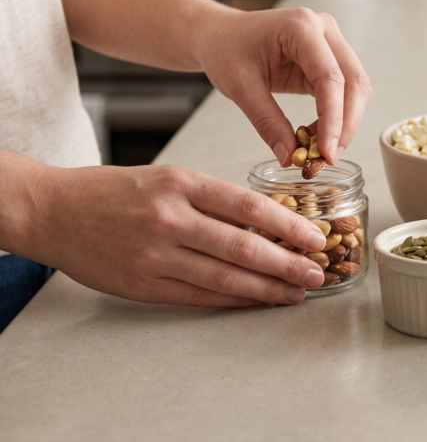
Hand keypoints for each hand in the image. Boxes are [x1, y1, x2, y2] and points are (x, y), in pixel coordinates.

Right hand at [35, 165, 327, 306]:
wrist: (56, 211)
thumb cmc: (118, 191)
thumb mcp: (170, 178)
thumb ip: (215, 200)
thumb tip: (270, 224)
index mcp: (182, 184)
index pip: (249, 206)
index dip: (289, 225)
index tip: (315, 237)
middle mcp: (170, 219)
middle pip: (244, 247)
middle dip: (288, 263)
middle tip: (318, 272)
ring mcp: (154, 255)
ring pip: (225, 278)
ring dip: (267, 289)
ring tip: (296, 292)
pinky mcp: (142, 284)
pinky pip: (199, 297)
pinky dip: (234, 301)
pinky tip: (257, 301)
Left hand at [194, 7, 371, 166]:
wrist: (221, 34)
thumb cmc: (225, 49)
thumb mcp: (240, 88)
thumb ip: (267, 122)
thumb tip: (289, 157)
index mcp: (301, 27)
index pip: (330, 77)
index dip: (333, 118)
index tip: (326, 151)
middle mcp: (324, 30)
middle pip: (354, 82)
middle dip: (346, 124)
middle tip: (329, 157)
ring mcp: (330, 42)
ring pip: (355, 89)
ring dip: (344, 123)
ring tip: (319, 149)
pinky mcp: (329, 59)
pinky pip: (343, 92)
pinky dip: (334, 118)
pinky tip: (316, 135)